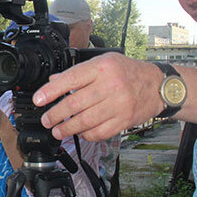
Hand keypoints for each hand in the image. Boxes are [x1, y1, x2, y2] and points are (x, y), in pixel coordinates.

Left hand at [32, 53, 164, 141]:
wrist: (158, 85)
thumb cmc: (128, 72)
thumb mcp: (104, 62)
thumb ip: (78, 72)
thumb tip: (53, 81)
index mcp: (102, 67)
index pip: (70, 79)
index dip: (50, 91)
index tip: (38, 99)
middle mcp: (110, 85)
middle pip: (74, 103)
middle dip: (55, 114)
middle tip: (46, 119)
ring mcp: (118, 104)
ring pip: (85, 121)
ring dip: (67, 128)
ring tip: (57, 130)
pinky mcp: (124, 120)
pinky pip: (99, 132)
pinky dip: (86, 135)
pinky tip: (80, 133)